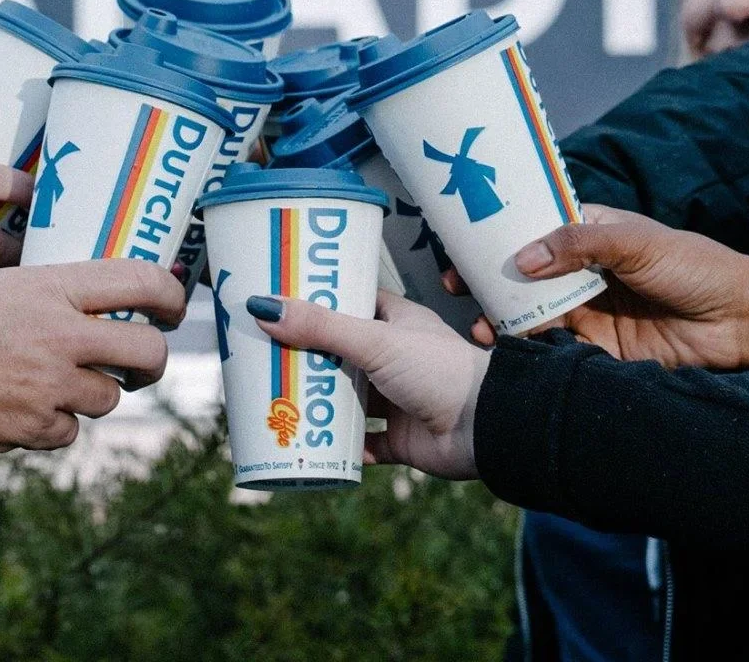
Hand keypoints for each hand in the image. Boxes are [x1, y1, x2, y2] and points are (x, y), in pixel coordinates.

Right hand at [0, 258, 185, 456]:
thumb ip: (42, 296)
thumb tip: (85, 306)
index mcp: (50, 286)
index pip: (140, 280)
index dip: (172, 294)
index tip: (174, 306)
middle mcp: (60, 334)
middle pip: (148, 350)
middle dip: (152, 360)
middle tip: (141, 364)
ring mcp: (50, 384)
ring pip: (108, 396)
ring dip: (91, 394)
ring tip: (51, 384)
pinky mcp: (33, 426)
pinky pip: (68, 430)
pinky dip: (53, 424)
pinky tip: (21, 409)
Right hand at [248, 290, 487, 479]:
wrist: (484, 428)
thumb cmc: (439, 371)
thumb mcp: (375, 341)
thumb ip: (322, 328)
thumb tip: (264, 308)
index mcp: (398, 323)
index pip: (356, 303)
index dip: (324, 300)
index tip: (284, 300)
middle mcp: (397, 359)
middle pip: (344, 355)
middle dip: (310, 359)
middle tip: (266, 356)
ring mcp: (398, 400)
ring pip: (349, 401)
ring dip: (320, 404)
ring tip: (276, 400)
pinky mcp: (400, 440)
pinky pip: (362, 445)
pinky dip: (339, 448)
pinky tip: (309, 445)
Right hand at [489, 205, 748, 370]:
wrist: (742, 322)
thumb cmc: (696, 267)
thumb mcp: (636, 241)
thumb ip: (578, 244)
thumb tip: (523, 257)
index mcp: (594, 237)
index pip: (537, 231)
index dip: (500, 235)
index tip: (464, 242)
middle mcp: (586, 275)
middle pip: (527, 277)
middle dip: (490, 281)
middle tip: (458, 287)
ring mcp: (590, 313)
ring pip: (534, 315)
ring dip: (503, 318)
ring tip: (479, 325)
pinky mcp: (600, 352)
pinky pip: (556, 350)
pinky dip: (530, 350)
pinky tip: (507, 349)